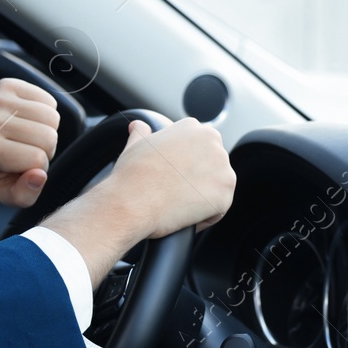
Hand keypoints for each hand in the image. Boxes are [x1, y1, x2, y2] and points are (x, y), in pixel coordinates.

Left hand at [0, 77, 60, 206]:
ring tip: (29, 135)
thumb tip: (39, 176)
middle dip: (46, 148)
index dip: (39, 167)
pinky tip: (29, 119)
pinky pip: (48, 100)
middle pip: (48, 137)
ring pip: (51, 117)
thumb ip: (25, 194)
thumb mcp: (8, 193)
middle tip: (27, 149)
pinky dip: (46, 112)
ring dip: (48, 130)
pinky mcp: (7, 85)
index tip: (24, 166)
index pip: (38, 160)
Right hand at [41, 116, 235, 283]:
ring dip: (199, 202)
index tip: (170, 183)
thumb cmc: (125, 179)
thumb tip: (137, 128)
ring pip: (217, 190)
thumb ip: (142, 136)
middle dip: (195, 185)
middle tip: (169, 199)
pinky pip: (219, 211)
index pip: (202, 149)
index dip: (186, 169)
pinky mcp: (223, 194)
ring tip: (171, 209)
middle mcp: (212, 143)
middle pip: (213, 169)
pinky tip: (180, 218)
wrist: (126, 203)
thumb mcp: (133, 148)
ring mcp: (220, 168)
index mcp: (192, 127)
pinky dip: (203, 219)